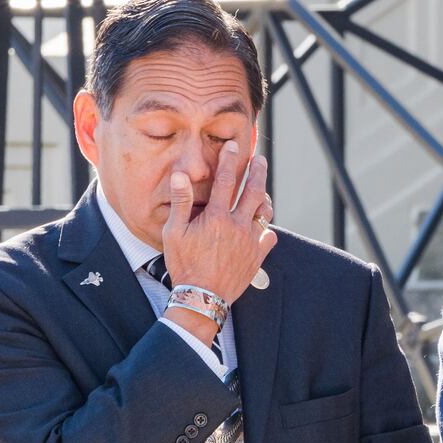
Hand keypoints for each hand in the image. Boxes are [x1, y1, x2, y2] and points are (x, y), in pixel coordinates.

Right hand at [162, 142, 275, 314]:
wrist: (202, 297)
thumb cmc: (184, 265)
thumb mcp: (174, 233)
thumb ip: (181, 202)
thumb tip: (181, 175)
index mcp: (216, 216)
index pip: (225, 180)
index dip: (229, 159)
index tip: (233, 146)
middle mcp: (237, 225)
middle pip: (253, 190)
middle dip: (258, 171)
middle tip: (260, 159)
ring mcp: (250, 240)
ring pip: (265, 212)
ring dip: (264, 198)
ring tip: (262, 191)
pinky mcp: (257, 255)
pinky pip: (268, 236)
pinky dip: (265, 229)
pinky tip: (261, 227)